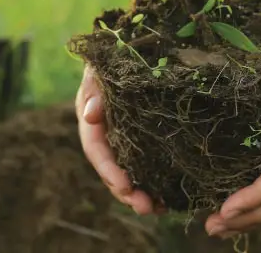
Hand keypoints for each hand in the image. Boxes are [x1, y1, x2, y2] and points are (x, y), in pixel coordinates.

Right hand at [76, 64, 156, 214]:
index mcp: (91, 121)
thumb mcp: (100, 69)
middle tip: (146, 208)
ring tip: (159, 210)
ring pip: (128, 173)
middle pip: (112, 170)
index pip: (96, 150)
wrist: (129, 49)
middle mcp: (105, 136)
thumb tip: (89, 115)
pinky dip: (155, 184)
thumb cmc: (112, 58)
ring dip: (140, 194)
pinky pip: (145, 167)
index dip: (109, 171)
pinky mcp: (141, 141)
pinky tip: (170, 200)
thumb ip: (94, 90)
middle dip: (127, 192)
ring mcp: (123, 140)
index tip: (125, 186)